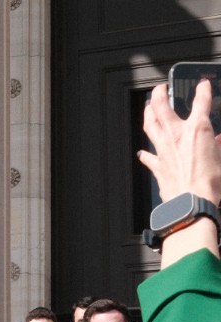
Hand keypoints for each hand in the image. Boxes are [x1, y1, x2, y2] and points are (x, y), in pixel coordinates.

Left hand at [140, 80, 220, 205]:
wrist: (192, 202)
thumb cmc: (211, 182)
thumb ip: (218, 146)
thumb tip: (217, 141)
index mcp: (197, 129)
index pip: (201, 102)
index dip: (203, 90)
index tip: (203, 84)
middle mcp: (176, 136)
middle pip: (162, 108)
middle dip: (160, 94)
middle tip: (160, 89)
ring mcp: (163, 150)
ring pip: (150, 126)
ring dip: (148, 115)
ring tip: (148, 108)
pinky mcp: (157, 166)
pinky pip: (148, 156)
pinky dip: (145, 153)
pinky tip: (142, 152)